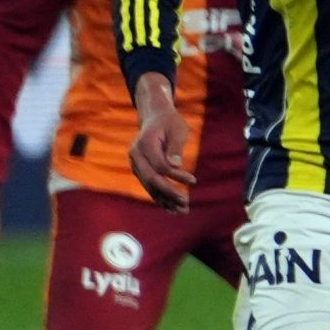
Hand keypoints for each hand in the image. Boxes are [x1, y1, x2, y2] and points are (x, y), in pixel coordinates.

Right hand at [127, 74, 195, 208]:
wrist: (155, 118)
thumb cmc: (170, 122)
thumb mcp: (177, 129)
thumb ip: (175, 147)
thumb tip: (175, 165)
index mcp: (144, 144)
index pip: (160, 165)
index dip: (176, 175)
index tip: (193, 181)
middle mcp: (136, 156)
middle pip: (151, 179)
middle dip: (169, 193)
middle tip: (186, 204)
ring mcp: (136, 164)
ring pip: (149, 186)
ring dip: (165, 200)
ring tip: (182, 211)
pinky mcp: (140, 170)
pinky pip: (149, 186)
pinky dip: (160, 198)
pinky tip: (171, 209)